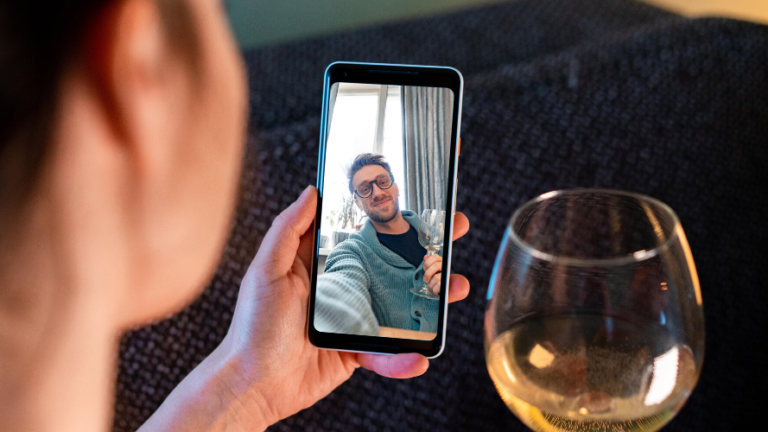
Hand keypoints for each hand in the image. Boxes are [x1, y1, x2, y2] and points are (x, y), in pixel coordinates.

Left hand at [140, 186, 469, 430]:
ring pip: (401, 302)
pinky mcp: (359, 349)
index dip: (391, 214)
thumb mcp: (266, 270)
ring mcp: (355, 316)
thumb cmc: (253, 326)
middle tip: (453, 228)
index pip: (362, 230)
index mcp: (322, 261)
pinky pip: (389, 350)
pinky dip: (404, 356)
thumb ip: (287, 230)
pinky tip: (417, 356)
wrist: (254, 385)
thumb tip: (311, 192)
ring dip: (432, 295)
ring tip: (456, 287)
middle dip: (426, 245)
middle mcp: (343, 284)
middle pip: (392, 261)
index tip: (419, 198)